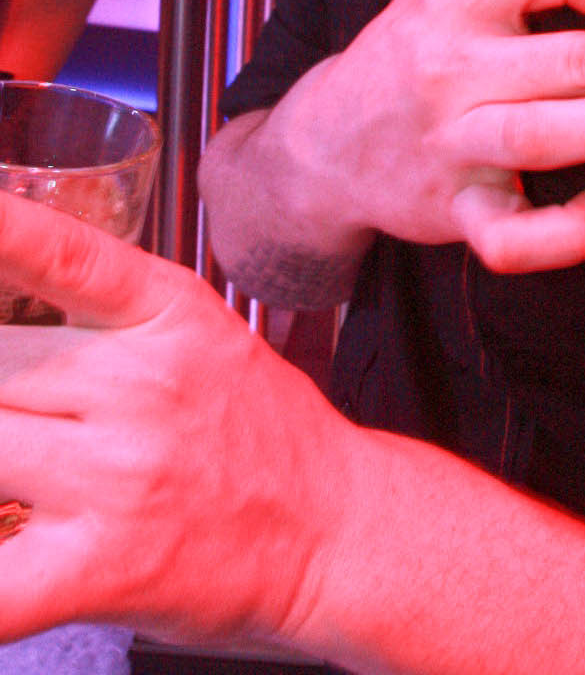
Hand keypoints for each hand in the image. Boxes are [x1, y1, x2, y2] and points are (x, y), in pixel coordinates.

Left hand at [0, 194, 335, 648]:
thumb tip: (4, 312)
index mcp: (164, 316)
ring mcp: (118, 475)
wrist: (334, 528)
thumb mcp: (197, 336)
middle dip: (0, 393)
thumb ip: (102, 319)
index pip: (65, 256)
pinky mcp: (101, 568)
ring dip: (2, 465)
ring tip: (41, 472)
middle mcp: (139, 386)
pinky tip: (6, 550)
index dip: (7, 232)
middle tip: (40, 412)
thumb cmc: (262, 432)